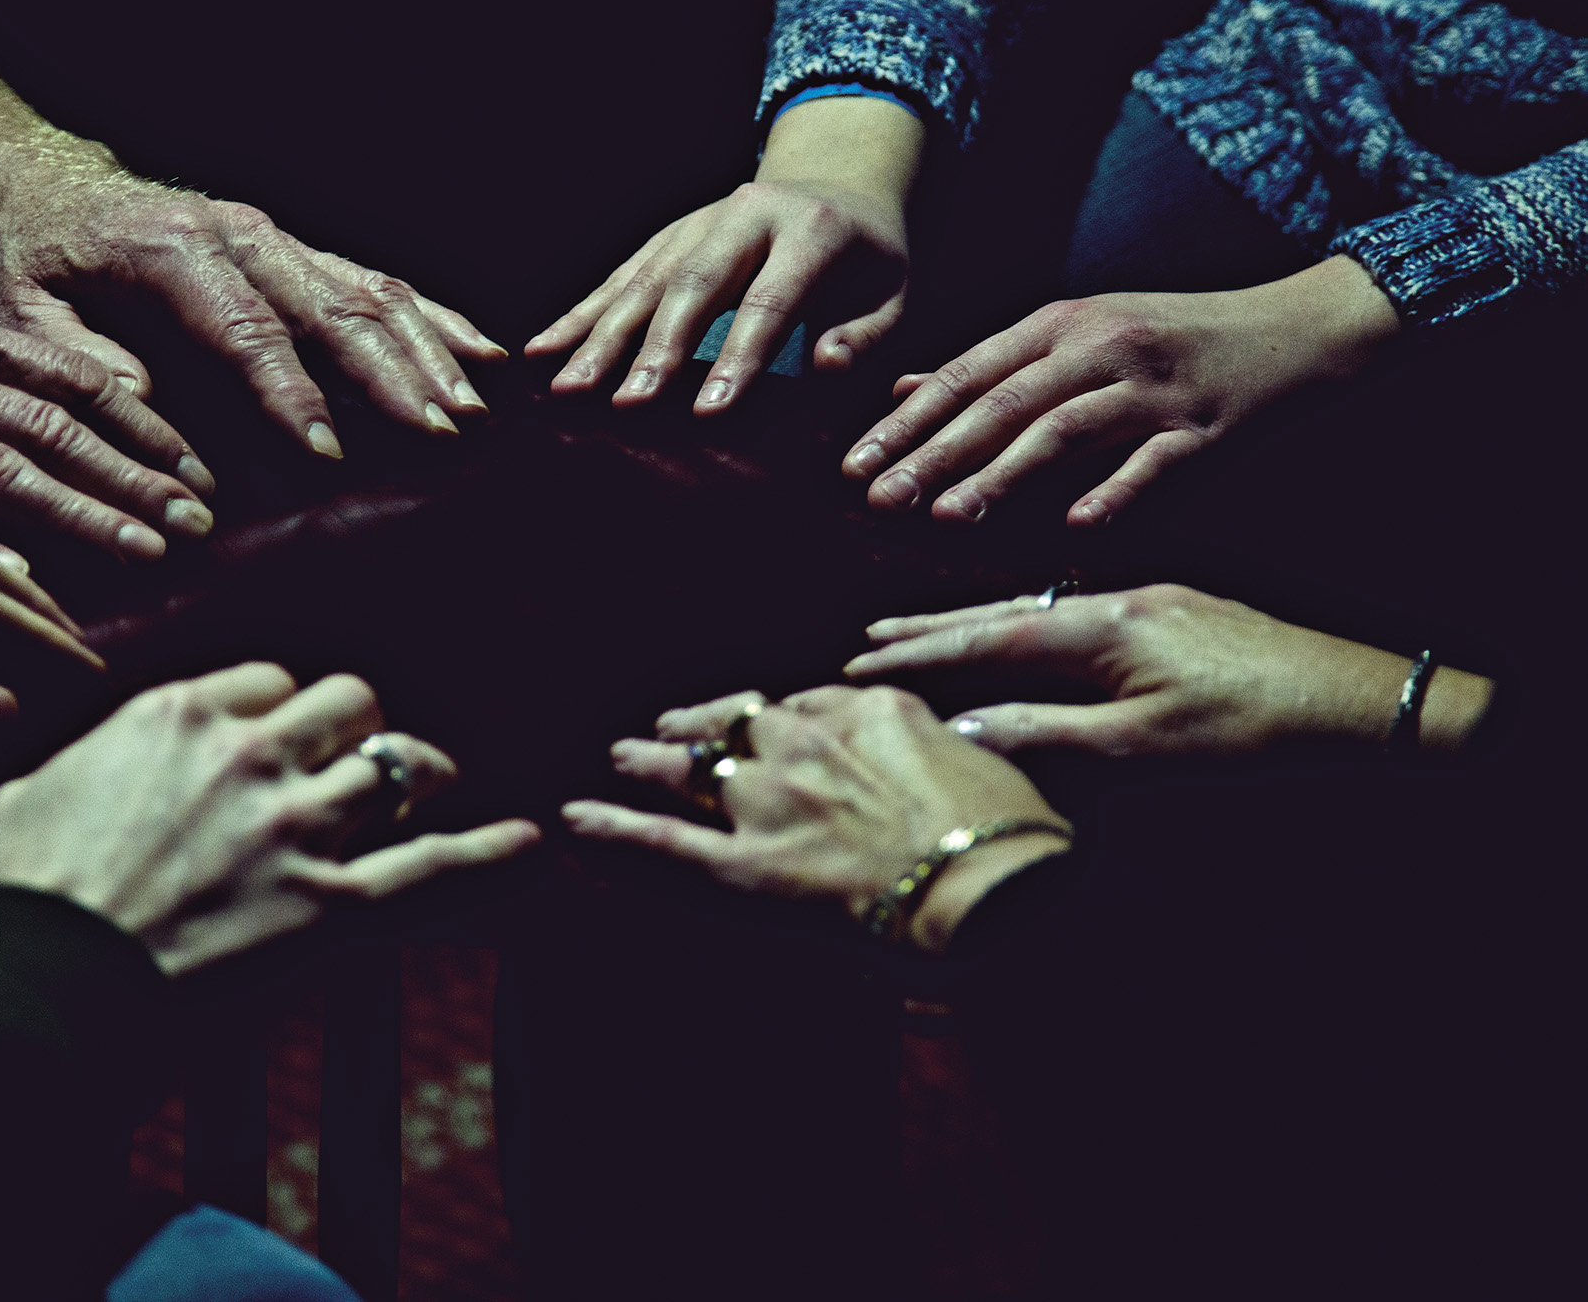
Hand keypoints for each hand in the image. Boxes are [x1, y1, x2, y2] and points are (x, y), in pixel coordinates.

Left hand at [0, 133, 503, 458]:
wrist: (34, 185)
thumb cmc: (24, 262)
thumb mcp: (20, 315)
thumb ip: (81, 361)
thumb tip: (150, 408)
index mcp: (170, 251)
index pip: (248, 330)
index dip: (293, 395)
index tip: (329, 455)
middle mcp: (237, 234)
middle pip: (332, 305)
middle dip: (391, 376)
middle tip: (439, 436)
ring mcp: (273, 237)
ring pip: (368, 288)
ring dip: (425, 352)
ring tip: (473, 410)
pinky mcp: (293, 249)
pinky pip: (374, 280)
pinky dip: (433, 318)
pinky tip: (483, 354)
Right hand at [0, 663, 540, 974]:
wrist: (35, 988)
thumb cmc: (17, 902)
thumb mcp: (28, 793)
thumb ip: (81, 757)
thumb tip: (74, 750)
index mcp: (179, 714)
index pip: (269, 680)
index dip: (282, 713)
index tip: (277, 746)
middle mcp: (250, 753)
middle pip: (348, 701)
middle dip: (355, 729)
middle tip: (352, 768)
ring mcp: (297, 827)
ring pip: (400, 763)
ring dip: (417, 776)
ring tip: (429, 792)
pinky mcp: (330, 909)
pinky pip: (436, 869)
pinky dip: (493, 857)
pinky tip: (534, 843)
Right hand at [525, 94, 918, 412]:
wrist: (838, 185)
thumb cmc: (870, 264)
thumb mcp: (895, 296)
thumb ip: (865, 337)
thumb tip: (826, 367)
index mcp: (811, 230)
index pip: (769, 300)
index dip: (738, 358)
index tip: (711, 413)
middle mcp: (745, 214)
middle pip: (692, 285)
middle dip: (655, 350)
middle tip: (627, 406)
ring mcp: (697, 219)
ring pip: (644, 279)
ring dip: (601, 338)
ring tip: (567, 389)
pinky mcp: (666, 234)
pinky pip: (618, 276)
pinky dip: (579, 314)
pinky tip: (541, 349)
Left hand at [561, 684, 1068, 952]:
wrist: (998, 888)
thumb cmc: (1021, 841)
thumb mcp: (997, 770)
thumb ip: (952, 758)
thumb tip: (956, 762)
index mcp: (871, 712)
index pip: (807, 705)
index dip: (778, 717)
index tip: (765, 719)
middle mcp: (808, 744)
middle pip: (738, 724)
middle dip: (700, 725)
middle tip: (669, 726)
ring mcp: (770, 803)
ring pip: (690, 772)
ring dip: (649, 762)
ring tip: (618, 755)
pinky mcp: (744, 868)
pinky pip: (661, 844)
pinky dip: (611, 829)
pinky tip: (573, 818)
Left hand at [843, 258, 1400, 524]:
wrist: (1296, 327)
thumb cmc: (1172, 337)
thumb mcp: (1078, 333)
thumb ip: (992, 366)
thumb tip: (901, 390)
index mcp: (1060, 324)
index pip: (967, 374)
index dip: (908, 422)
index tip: (853, 463)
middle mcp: (1100, 348)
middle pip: (1002, 404)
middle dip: (933, 454)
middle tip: (879, 498)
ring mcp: (1154, 387)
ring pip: (1065, 429)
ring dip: (1002, 475)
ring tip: (948, 516)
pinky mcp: (1206, 426)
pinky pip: (1154, 464)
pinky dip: (1114, 493)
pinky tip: (1074, 528)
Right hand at [843, 583, 1495, 756]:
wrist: (1358, 700)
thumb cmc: (1255, 732)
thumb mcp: (1144, 747)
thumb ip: (1048, 733)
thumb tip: (963, 729)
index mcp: (1105, 627)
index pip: (990, 637)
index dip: (921, 652)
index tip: (861, 659)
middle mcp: (1119, 598)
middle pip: (1005, 611)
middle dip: (932, 626)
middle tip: (869, 634)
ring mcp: (1150, 600)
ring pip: (1041, 609)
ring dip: (977, 624)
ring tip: (923, 631)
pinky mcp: (1178, 613)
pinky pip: (1077, 611)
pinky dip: (1028, 626)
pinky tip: (1018, 634)